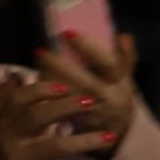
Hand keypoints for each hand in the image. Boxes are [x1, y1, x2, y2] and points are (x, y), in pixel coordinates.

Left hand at [33, 31, 138, 150]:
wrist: (116, 128)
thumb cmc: (114, 92)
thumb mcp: (123, 75)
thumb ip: (124, 56)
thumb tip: (124, 36)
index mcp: (119, 83)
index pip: (108, 65)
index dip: (89, 49)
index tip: (67, 32)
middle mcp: (106, 98)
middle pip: (84, 83)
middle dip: (61, 66)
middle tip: (41, 50)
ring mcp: (92, 114)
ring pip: (68, 97)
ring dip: (49, 79)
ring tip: (36, 59)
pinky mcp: (76, 124)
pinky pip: (59, 108)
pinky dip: (47, 93)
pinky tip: (35, 77)